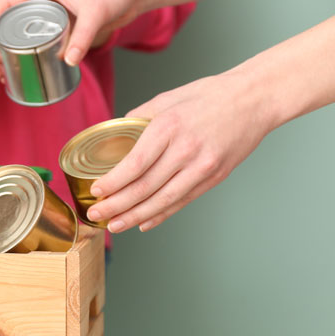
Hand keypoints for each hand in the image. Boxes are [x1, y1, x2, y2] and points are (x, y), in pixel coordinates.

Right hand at [0, 0, 141, 81]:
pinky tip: (11, 75)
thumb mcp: (94, 15)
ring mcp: (44, 19)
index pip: (7, 2)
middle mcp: (39, 4)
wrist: (127, 2)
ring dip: (3, 57)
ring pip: (15, 37)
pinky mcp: (52, 33)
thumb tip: (70, 61)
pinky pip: (30, 46)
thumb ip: (82, 37)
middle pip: (6, 24)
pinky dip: (19, 60)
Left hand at [85, 71, 272, 232]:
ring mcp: (202, 167)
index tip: (96, 191)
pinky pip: (182, 201)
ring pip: (162, 200)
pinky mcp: (214, 177)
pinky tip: (142, 223)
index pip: (134, 164)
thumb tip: (113, 135)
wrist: (255, 99)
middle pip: (144, 187)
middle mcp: (185, 150)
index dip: (113, 182)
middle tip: (96, 214)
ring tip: (114, 225)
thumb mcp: (167, 98)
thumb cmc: (209, 95)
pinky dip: (160, 215)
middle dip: (116, 205)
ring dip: (134, 216)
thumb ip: (138, 117)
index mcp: (169, 127)